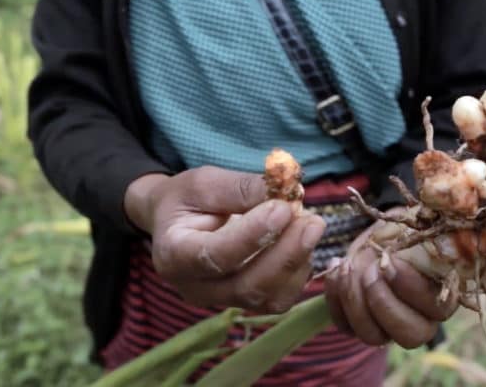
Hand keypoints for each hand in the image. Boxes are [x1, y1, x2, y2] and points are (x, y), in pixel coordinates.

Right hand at [124, 166, 325, 312]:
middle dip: (285, 253)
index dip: (252, 235)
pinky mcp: (245, 303)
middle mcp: (195, 287)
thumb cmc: (186, 200)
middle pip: (246, 286)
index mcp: (174, 255)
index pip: (214, 256)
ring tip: (311, 225)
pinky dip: (299, 273)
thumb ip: (240, 188)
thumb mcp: (203, 183)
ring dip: (297, 262)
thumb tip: (287, 190)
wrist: (177, 223)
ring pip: (267, 298)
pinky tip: (303, 243)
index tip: (282, 208)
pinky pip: (279, 300)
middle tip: (311, 220)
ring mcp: (221, 301)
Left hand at [324, 219, 458, 348]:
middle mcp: (420, 321)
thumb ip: (420, 240)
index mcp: (442, 297)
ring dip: (354, 298)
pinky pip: (344, 325)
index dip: (410, 287)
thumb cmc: (404, 231)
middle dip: (382, 301)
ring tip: (347, 265)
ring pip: (372, 335)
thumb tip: (415, 246)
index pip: (435, 309)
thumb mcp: (413, 230)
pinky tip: (336, 265)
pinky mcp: (359, 325)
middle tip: (368, 269)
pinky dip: (335, 297)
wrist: (382, 235)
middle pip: (408, 336)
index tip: (389, 260)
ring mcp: (388, 328)